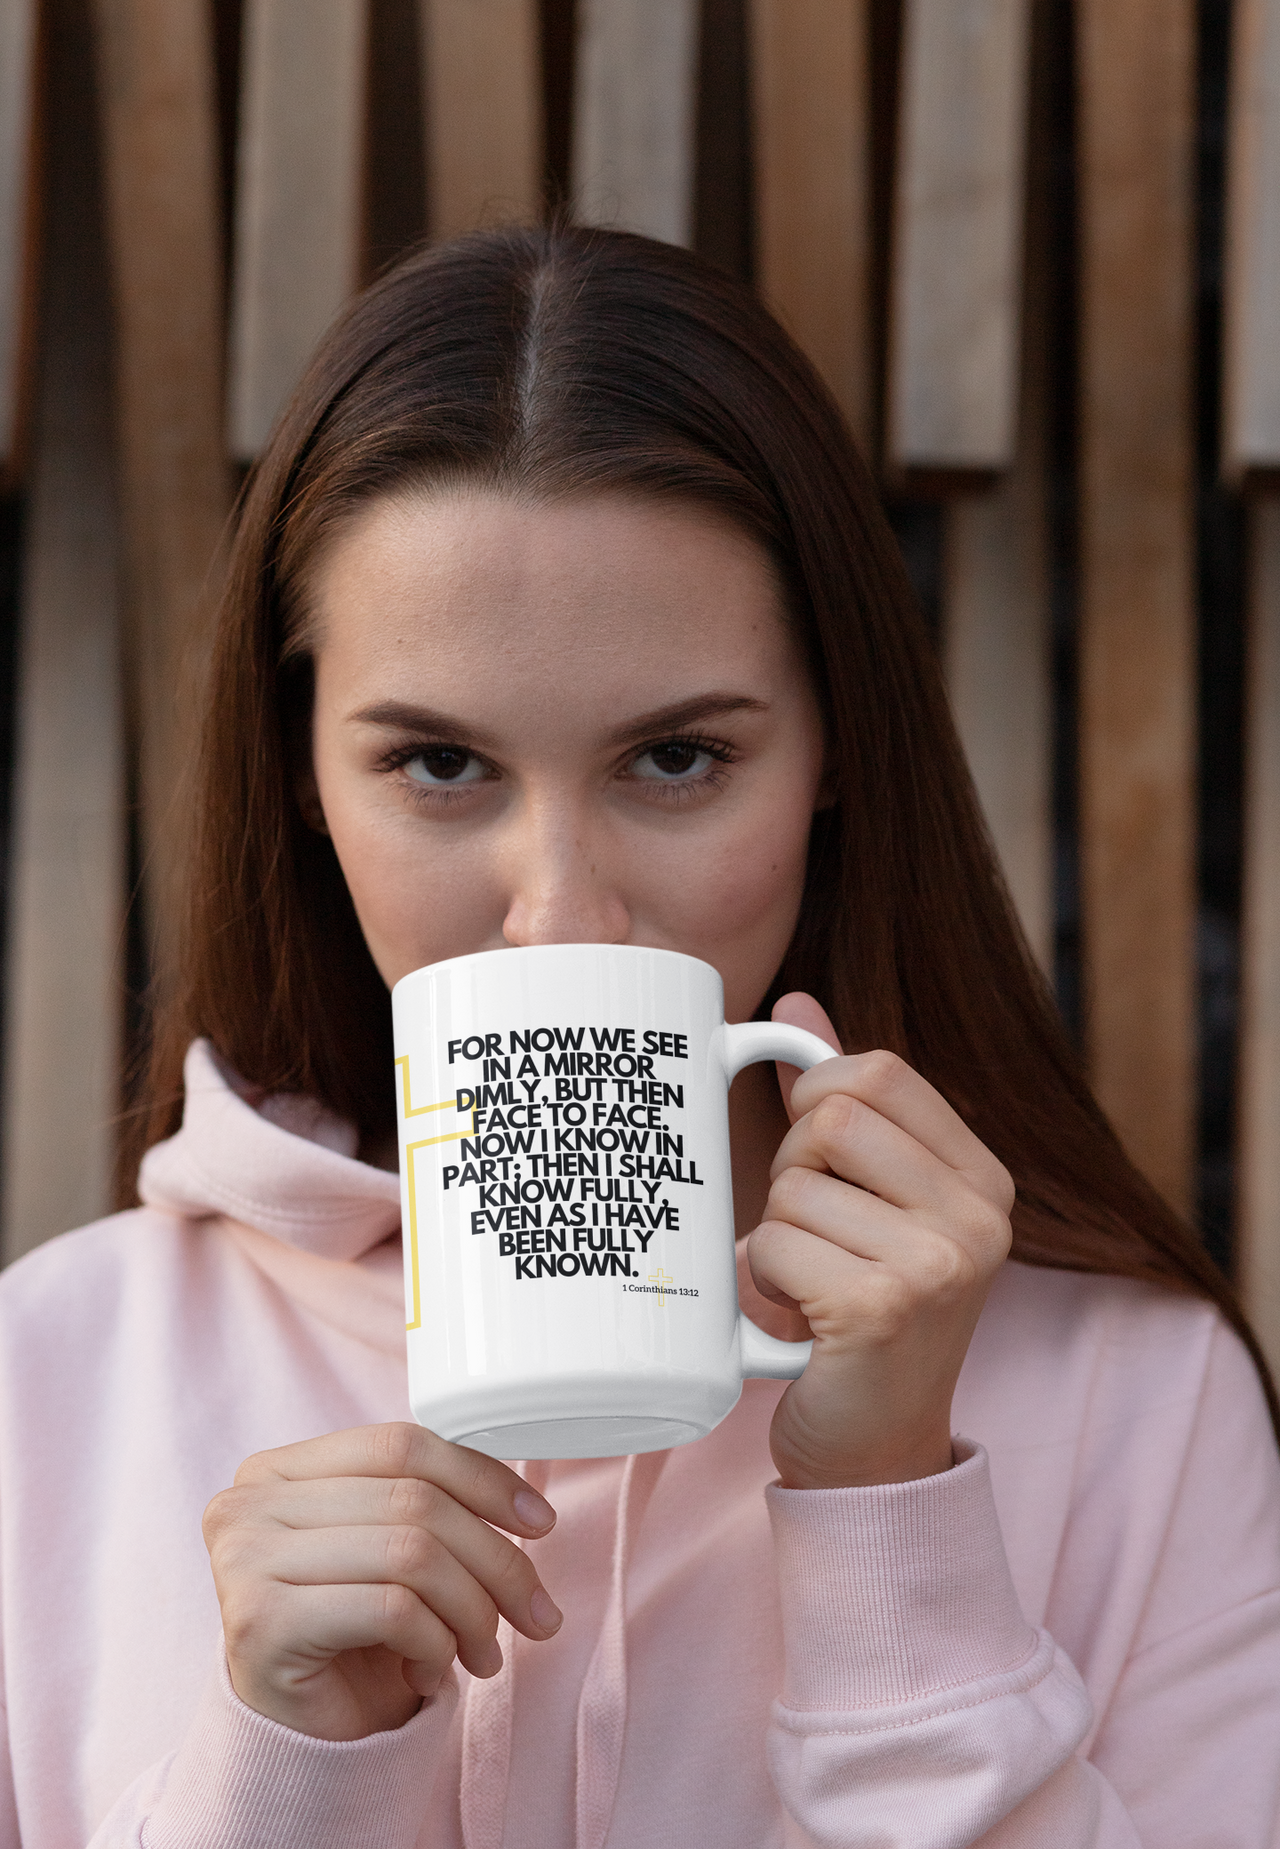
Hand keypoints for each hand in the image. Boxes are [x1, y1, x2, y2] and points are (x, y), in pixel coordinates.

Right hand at [202, 1422, 561, 1740]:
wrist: (297, 1739)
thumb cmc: (351, 1637)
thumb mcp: (392, 1551)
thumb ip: (430, 1505)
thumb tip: (530, 1508)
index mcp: (278, 1469)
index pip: (401, 1445)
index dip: (482, 1478)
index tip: (540, 1522)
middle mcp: (248, 1503)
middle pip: (414, 1500)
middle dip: (496, 1560)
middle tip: (535, 1612)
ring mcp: (244, 1560)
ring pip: (411, 1552)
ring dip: (472, 1610)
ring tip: (482, 1651)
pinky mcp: (261, 1623)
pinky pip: (392, 1610)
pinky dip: (435, 1644)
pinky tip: (427, 1673)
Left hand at [752, 995, 1013, 1490]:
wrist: (872, 1453)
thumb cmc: (860, 1312)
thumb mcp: (867, 1201)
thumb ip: (842, 1105)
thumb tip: (793, 1003)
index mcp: (983, 1178)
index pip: (878, 1070)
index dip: (817, 1097)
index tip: (814, 1152)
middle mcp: (980, 1217)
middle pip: (831, 1119)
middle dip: (791, 1172)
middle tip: (810, 1232)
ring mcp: (939, 1264)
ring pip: (792, 1188)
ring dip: (772, 1236)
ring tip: (807, 1283)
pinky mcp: (883, 1308)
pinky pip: (770, 1244)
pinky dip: (759, 1280)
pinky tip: (796, 1320)